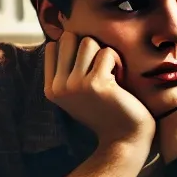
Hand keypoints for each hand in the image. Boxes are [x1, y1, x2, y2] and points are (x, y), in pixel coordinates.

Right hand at [43, 33, 154, 152]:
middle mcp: (59, 87)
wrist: (125, 138)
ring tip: (111, 74)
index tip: (88, 69)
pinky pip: (107, 52)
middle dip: (89, 48)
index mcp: (51, 89)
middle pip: (68, 38)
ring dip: (104, 54)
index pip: (54, 46)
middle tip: (101, 68)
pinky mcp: (96, 83)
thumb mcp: (78, 94)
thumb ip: (67, 71)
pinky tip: (120, 81)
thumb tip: (65, 37)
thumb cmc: (106, 113)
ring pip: (88, 42)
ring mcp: (76, 85)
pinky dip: (117, 62)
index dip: (74, 49)